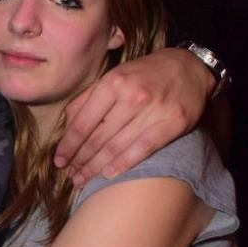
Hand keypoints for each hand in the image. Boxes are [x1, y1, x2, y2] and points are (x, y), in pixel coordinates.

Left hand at [54, 47, 214, 184]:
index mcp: (113, 82)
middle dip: (80, 160)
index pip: (84, 122)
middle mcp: (132, 96)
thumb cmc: (143, 74)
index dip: (68, 145)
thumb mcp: (113, 77)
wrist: (188, 67)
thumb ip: (88, 99)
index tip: (59, 160)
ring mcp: (154, 111)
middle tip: (70, 175)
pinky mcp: (173, 123)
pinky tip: (108, 174)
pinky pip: (142, 150)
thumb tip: (66, 127)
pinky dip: (123, 164)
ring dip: (96, 167)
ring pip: (117, 147)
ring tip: (83, 179)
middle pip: (98, 138)